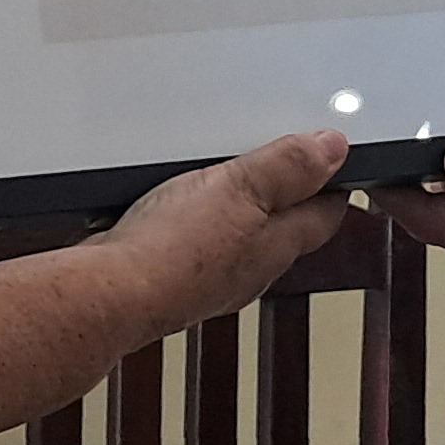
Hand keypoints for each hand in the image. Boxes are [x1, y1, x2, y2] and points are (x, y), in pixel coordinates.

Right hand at [97, 131, 353, 327]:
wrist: (109, 294)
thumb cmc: (172, 251)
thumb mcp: (240, 188)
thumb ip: (287, 168)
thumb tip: (335, 150)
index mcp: (277, 245)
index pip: (325, 213)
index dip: (332, 181)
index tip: (334, 156)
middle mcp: (250, 267)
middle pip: (283, 225)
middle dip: (286, 192)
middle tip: (285, 156)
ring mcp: (211, 276)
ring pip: (237, 234)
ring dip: (236, 205)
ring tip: (226, 171)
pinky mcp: (173, 276)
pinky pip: (194, 241)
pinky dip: (193, 220)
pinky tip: (173, 204)